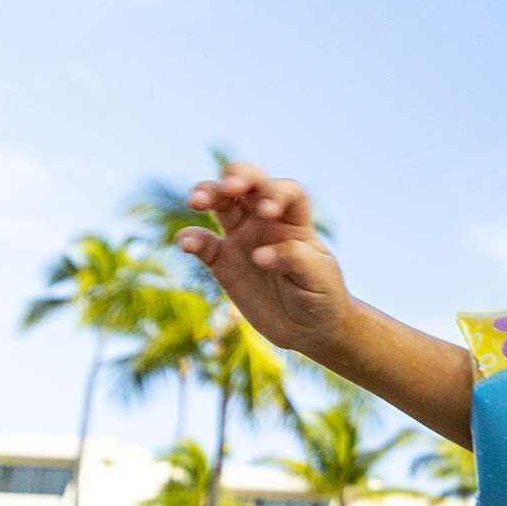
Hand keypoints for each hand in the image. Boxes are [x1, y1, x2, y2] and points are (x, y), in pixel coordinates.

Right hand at [177, 164, 350, 352]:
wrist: (309, 328)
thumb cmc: (322, 296)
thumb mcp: (319, 278)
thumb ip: (295, 259)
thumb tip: (259, 255)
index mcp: (295, 221)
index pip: (286, 190)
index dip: (275, 192)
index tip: (267, 211)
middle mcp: (266, 221)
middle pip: (249, 184)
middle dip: (236, 177)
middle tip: (227, 188)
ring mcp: (242, 238)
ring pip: (221, 203)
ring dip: (207, 194)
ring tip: (196, 201)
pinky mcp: (223, 262)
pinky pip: (203, 244)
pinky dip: (191, 239)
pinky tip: (184, 243)